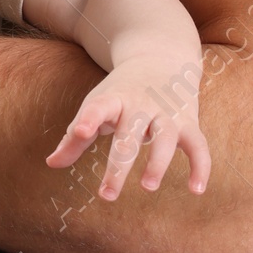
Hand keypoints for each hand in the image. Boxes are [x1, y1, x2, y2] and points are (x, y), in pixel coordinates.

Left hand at [46, 61, 210, 200]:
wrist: (161, 57)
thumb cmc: (121, 92)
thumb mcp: (97, 106)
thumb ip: (74, 137)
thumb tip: (51, 164)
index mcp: (113, 99)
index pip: (99, 106)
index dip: (89, 118)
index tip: (79, 131)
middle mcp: (141, 105)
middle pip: (129, 135)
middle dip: (118, 165)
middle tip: (107, 196)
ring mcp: (168, 113)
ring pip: (165, 138)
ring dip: (157, 163)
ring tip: (147, 187)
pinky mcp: (190, 122)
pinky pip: (198, 146)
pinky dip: (201, 167)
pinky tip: (196, 190)